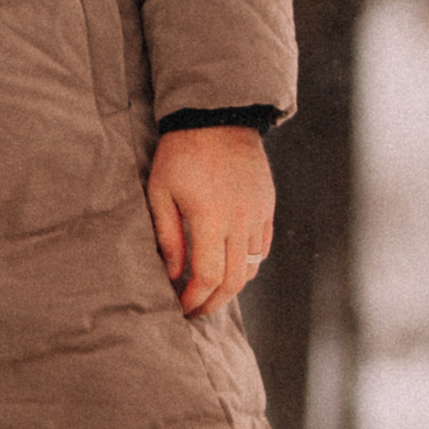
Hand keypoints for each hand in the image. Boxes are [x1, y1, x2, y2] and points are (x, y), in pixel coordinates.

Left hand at [146, 125, 274, 318]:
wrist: (218, 117)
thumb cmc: (181, 153)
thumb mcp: (160, 192)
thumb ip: (167, 236)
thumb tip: (172, 274)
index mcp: (211, 218)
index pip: (207, 276)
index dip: (194, 299)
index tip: (180, 308)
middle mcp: (240, 221)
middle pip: (233, 281)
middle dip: (213, 302)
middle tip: (195, 310)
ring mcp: (258, 214)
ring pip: (251, 268)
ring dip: (231, 286)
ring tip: (210, 292)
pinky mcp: (268, 206)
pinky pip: (262, 248)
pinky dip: (247, 265)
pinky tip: (229, 266)